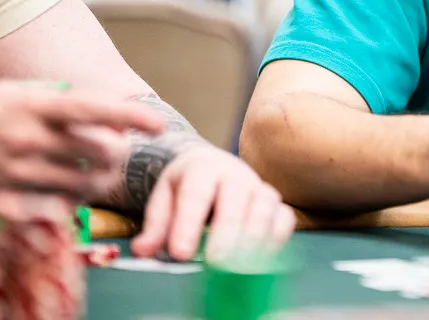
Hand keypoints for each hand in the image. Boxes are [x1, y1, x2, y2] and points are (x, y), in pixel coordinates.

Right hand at [0, 81, 163, 196]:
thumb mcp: (10, 91)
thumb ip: (54, 98)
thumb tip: (98, 105)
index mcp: (32, 105)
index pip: (93, 109)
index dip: (130, 115)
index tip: (157, 123)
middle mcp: (29, 138)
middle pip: (98, 151)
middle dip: (118, 152)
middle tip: (121, 149)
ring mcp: (17, 170)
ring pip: (82, 182)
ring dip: (100, 179)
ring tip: (102, 172)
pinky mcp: (6, 196)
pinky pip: (53, 205)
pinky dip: (71, 199)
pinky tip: (72, 192)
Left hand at [130, 145, 295, 261]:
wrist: (211, 164)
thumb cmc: (186, 185)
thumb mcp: (163, 198)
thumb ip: (155, 225)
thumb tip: (143, 250)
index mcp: (202, 168)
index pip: (196, 193)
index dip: (188, 224)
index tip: (180, 254)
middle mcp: (235, 174)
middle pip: (235, 199)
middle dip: (227, 233)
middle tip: (215, 262)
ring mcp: (259, 187)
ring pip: (264, 208)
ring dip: (253, 238)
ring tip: (237, 265)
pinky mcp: (276, 203)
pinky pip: (285, 218)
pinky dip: (276, 239)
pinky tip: (259, 257)